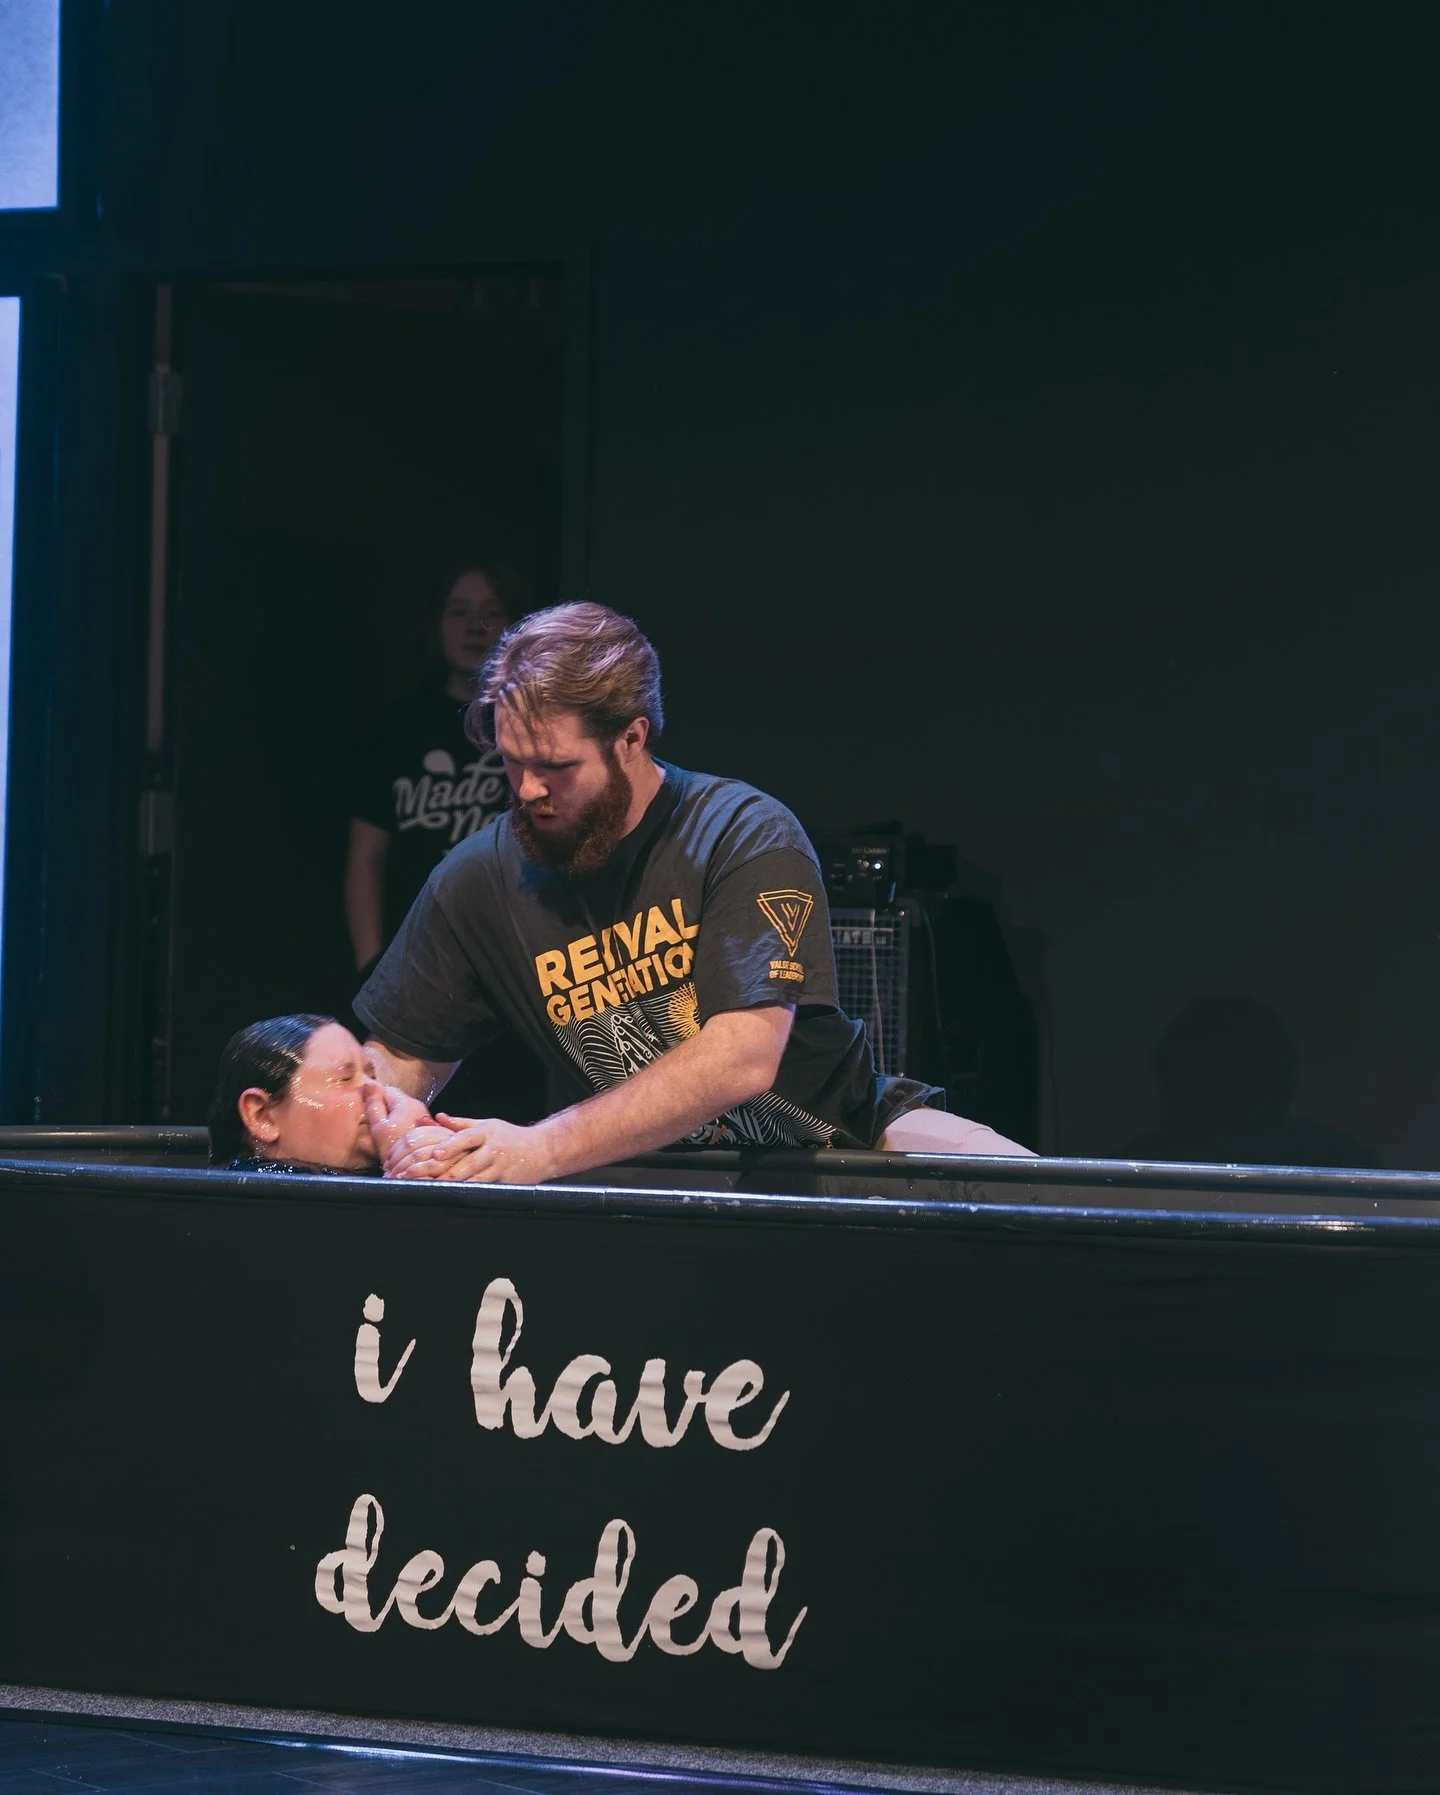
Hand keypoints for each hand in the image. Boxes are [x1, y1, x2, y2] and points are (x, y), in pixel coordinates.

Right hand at [362, 1080, 450, 1168]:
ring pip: (404, 1111)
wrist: (415, 1169)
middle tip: (377, 1124)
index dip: (376, 1098)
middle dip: (386, 1108)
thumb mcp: (379, 1126)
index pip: (388, 1090)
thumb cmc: (395, 1148)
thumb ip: (374, 1104)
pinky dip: (403, 1125)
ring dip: (395, 1118)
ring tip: (387, 1132)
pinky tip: (397, 1137)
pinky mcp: (427, 1128)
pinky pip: (411, 1120)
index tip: (370, 1111)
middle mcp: (418, 1106)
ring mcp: (424, 1117)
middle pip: (397, 1101)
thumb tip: (369, 1083)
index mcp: (406, 1102)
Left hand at [389, 1115, 558, 1185]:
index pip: (466, 1137)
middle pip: (468, 1164)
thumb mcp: (487, 1125)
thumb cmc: (509, 1137)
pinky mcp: (506, 1182)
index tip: (435, 1153)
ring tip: (437, 1192)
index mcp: (486, 1132)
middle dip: (446, 1173)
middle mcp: (493, 1149)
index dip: (450, 1146)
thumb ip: (460, 1124)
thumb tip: (437, 1117)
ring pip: (475, 1180)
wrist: (542, 1150)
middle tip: (427, 1180)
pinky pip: (485, 1189)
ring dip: (456, 1186)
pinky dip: (471, 1193)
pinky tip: (457, 1199)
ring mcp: (500, 1167)